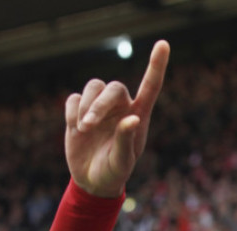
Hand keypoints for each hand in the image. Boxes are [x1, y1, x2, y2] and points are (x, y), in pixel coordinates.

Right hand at [64, 40, 169, 196]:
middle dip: (99, 103)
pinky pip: (74, 99)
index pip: (150, 86)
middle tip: (89, 124)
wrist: (92, 181)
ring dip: (86, 106)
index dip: (156, 65)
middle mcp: (120, 107)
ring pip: (93, 87)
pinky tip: (76, 129)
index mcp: (138, 116)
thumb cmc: (114, 173)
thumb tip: (131, 118)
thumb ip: (126, 141)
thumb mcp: (122, 163)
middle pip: (113, 87)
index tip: (163, 44)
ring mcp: (99, 108)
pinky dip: (73, 111)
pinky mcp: (79, 111)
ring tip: (83, 128)